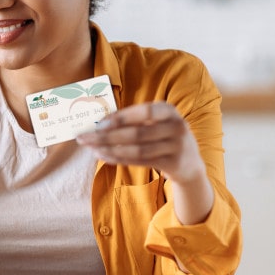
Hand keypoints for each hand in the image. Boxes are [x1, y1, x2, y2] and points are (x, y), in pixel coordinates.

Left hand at [75, 102, 203, 184]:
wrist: (189, 163)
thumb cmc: (162, 137)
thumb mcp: (156, 123)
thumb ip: (134, 120)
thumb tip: (99, 121)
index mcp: (169, 111)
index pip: (144, 111)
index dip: (121, 118)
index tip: (99, 124)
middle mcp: (176, 127)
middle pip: (137, 133)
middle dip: (107, 136)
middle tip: (85, 137)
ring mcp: (177, 146)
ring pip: (137, 149)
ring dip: (110, 149)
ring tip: (91, 148)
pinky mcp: (173, 164)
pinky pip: (140, 161)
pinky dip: (119, 158)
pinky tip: (104, 156)